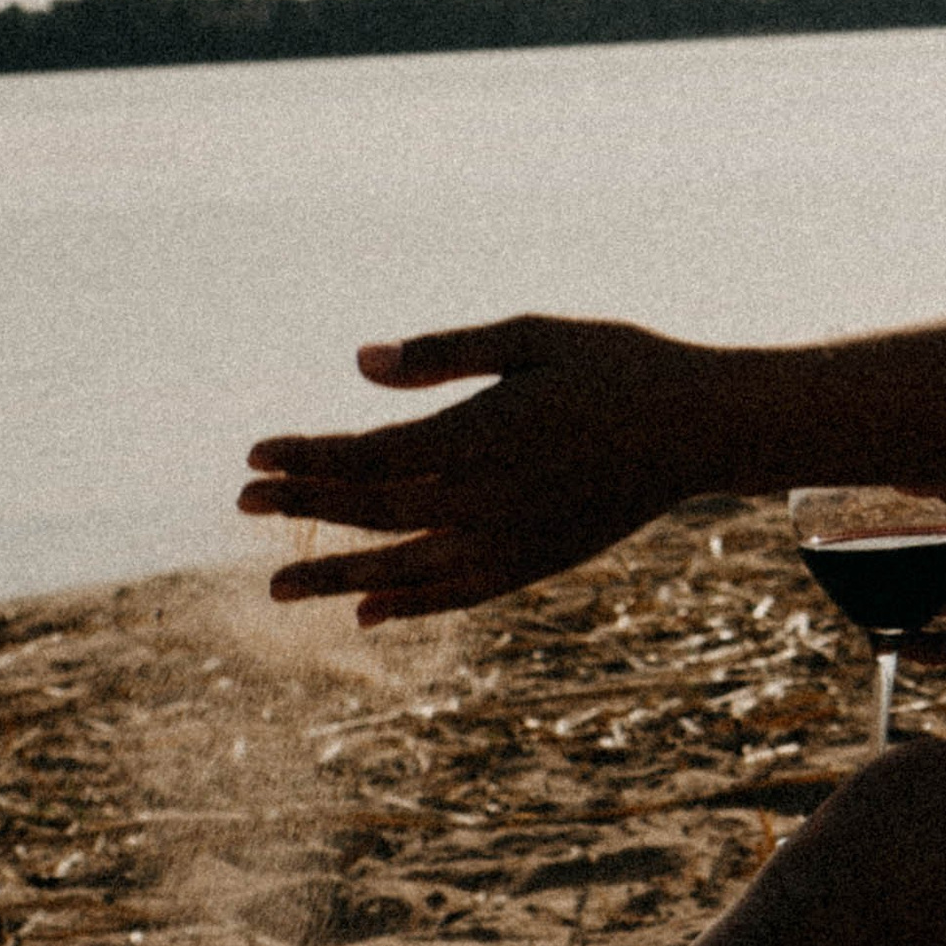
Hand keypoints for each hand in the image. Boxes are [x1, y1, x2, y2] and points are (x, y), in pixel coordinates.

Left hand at [244, 318, 726, 626]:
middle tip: (244, 503)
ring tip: (276, 590)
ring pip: (404, 567)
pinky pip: (457, 593)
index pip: (368, 455)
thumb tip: (359, 365)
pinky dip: (408, 604)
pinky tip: (367, 610)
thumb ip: (444, 352)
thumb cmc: (616, 364)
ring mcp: (511, 539)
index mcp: (480, 433)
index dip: (307, 459)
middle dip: (304, 507)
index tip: (255, 456)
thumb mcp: (532, 336)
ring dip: (335, 576)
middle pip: (374, 510)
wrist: (701, 426)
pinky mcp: (535, 563)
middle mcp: (486, 497)